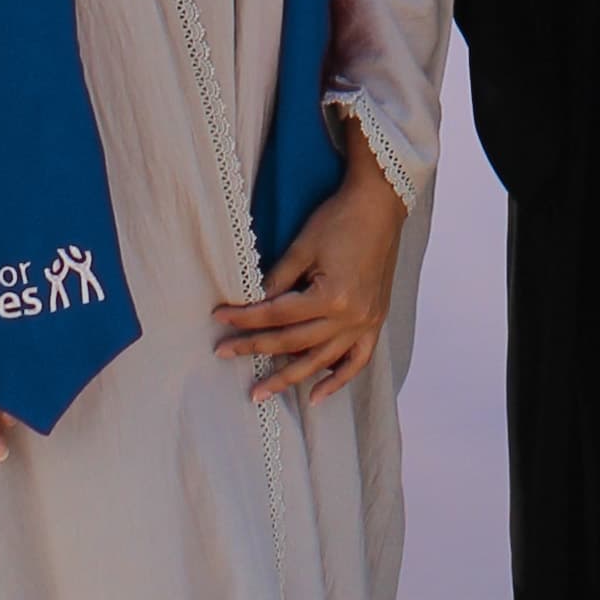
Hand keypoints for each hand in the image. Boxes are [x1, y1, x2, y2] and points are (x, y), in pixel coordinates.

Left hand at [214, 152, 406, 407]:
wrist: (380, 204)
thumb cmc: (340, 218)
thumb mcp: (303, 247)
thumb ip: (277, 281)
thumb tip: (253, 305)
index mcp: (332, 297)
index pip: (277, 315)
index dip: (245, 317)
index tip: (219, 317)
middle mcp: (351, 318)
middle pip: (294, 341)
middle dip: (256, 348)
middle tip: (223, 353)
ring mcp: (366, 323)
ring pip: (321, 361)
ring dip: (289, 378)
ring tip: (260, 392)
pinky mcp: (375, 321)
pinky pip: (357, 361)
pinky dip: (337, 380)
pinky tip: (316, 395)